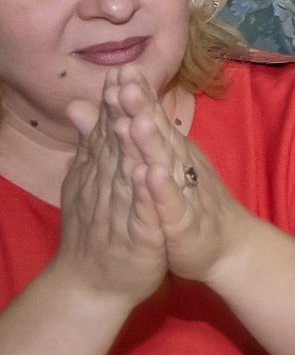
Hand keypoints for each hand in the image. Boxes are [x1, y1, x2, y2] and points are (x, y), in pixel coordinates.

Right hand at [52, 77, 169, 309]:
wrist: (93, 284)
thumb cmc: (99, 229)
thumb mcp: (92, 182)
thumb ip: (91, 146)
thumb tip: (83, 106)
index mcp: (100, 174)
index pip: (108, 134)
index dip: (114, 103)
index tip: (121, 70)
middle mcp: (106, 189)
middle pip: (115, 147)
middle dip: (122, 114)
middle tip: (127, 80)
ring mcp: (121, 214)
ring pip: (127, 176)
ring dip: (132, 147)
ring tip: (138, 116)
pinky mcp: (138, 239)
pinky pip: (143, 214)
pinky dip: (146, 194)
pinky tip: (150, 173)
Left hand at [112, 68, 249, 284]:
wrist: (228, 247)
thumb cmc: (189, 205)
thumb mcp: (159, 166)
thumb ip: (138, 134)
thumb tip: (113, 103)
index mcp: (172, 152)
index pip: (152, 117)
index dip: (137, 93)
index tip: (120, 67)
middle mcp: (181, 166)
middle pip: (159, 132)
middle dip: (142, 106)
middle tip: (126, 78)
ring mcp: (184, 192)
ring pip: (166, 164)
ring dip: (152, 142)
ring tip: (136, 118)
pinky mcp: (184, 222)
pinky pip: (173, 204)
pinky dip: (162, 189)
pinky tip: (154, 174)